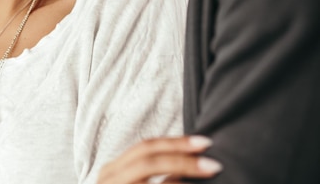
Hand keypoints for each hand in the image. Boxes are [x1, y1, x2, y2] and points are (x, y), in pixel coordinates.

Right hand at [97, 135, 222, 183]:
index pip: (145, 148)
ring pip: (145, 170)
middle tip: (213, 164)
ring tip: (208, 173)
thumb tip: (182, 172)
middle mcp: (109, 179)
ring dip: (180, 170)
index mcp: (112, 172)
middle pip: (147, 158)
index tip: (204, 143)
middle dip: (182, 157)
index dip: (175, 143)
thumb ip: (150, 179)